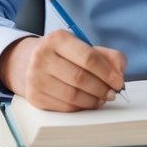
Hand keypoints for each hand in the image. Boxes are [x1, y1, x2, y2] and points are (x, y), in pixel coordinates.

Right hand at [0, 29, 126, 111]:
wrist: (26, 62)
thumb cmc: (62, 55)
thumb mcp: (83, 47)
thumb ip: (107, 56)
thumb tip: (120, 72)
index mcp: (57, 39)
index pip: (89, 58)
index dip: (108, 73)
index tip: (119, 82)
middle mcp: (42, 56)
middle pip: (81, 78)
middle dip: (102, 88)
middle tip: (112, 93)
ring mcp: (35, 77)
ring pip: (73, 95)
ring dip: (93, 100)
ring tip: (102, 99)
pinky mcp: (34, 96)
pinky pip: (64, 107)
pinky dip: (81, 107)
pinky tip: (88, 103)